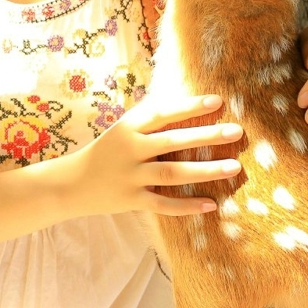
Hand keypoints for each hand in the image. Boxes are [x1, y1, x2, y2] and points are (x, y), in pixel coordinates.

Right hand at [77, 93, 243, 216]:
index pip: (163, 113)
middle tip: (237, 132)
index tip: (218, 102)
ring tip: (234, 168)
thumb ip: (150, 121)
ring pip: (173, 173)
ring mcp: (130, 177)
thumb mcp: (122, 130)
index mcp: (128, 128)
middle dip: (207, 135)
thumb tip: (188, 106)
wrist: (70, 184)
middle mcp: (130, 150)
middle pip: (173, 141)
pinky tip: (211, 204)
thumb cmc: (105, 153)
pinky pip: (164, 204)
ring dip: (205, 170)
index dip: (190, 106)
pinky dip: (187, 206)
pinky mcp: (131, 200)